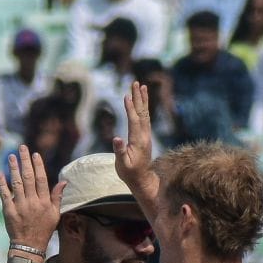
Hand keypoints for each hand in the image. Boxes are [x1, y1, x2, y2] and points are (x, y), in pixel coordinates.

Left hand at [0, 146, 62, 251]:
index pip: (41, 179)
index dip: (38, 165)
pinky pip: (5, 194)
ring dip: (13, 168)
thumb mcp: (55, 214)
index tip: (35, 154)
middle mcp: (33, 202)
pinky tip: (0, 173)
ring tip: (11, 156)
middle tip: (21, 148)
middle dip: (25, 161)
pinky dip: (2, 183)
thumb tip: (64, 181)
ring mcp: (20, 206)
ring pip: (16, 183)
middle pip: (28, 177)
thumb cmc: (44, 229)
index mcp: (44, 202)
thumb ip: (57, 197)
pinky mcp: (9, 210)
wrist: (29, 245)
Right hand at [112, 82, 158, 215]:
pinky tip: (142, 101)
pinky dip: (143, 107)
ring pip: (145, 113)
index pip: (134, 121)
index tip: (127, 96)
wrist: (142, 179)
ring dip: (142, 99)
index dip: (130, 108)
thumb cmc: (129, 172)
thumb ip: (119, 151)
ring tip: (141, 86)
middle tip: (135, 83)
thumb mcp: (122, 164)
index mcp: (138, 141)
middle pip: (142, 113)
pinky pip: (145, 118)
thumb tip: (116, 139)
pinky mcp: (145, 136)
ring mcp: (146, 135)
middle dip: (138, 97)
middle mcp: (144, 135)